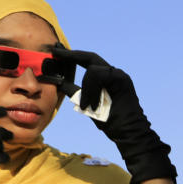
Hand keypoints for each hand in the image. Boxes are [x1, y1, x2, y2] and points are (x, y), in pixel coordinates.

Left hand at [51, 46, 174, 183]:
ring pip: (93, 69)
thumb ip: (74, 91)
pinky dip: (91, 90)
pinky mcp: (122, 79)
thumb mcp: (85, 102)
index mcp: (106, 77)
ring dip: (85, 87)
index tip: (56, 50)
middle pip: (91, 57)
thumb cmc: (107, 119)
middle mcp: (113, 73)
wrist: (126, 132)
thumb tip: (58, 81)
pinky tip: (91, 104)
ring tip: (86, 105)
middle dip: (71, 55)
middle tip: (56, 52)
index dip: (72, 55)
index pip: (87, 61)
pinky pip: (99, 76)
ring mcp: (119, 75)